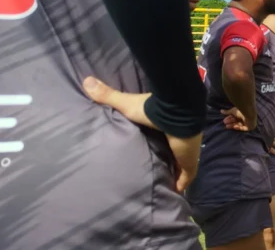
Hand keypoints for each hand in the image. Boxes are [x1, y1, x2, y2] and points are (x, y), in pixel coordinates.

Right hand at [82, 76, 201, 191]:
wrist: (176, 111)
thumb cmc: (153, 109)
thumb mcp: (126, 104)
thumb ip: (108, 96)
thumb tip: (86, 80)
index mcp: (164, 127)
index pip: (161, 139)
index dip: (157, 145)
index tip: (149, 153)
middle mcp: (176, 139)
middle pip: (171, 154)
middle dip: (165, 163)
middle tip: (153, 176)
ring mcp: (184, 152)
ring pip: (179, 167)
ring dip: (173, 175)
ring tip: (161, 188)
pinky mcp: (188, 162)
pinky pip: (186, 177)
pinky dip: (180, 185)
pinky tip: (173, 194)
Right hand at [222, 107, 250, 131]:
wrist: (249, 113)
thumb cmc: (241, 111)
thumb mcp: (233, 111)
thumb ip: (227, 112)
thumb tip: (221, 111)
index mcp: (242, 113)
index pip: (235, 116)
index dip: (229, 118)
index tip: (224, 119)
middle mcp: (245, 117)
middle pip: (236, 120)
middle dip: (230, 121)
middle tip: (225, 122)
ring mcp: (248, 122)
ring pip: (239, 124)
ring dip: (232, 125)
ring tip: (227, 126)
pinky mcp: (249, 127)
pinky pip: (243, 128)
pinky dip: (238, 127)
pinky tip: (234, 126)